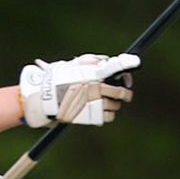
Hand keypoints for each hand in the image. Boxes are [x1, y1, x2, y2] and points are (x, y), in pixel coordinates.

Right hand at [20, 52, 139, 127]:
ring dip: (114, 103)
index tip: (135, 61)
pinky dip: (108, 113)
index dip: (125, 64)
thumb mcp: (73, 66)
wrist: (44, 100)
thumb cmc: (59, 80)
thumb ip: (92, 62)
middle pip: (121, 92)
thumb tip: (109, 61)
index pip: (113, 67)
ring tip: (105, 100)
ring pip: (116, 105)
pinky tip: (101, 109)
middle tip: (125, 92)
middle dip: (125, 92)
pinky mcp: (93, 117)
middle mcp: (96, 89)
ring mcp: (95, 104)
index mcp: (92, 74)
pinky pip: (110, 116)